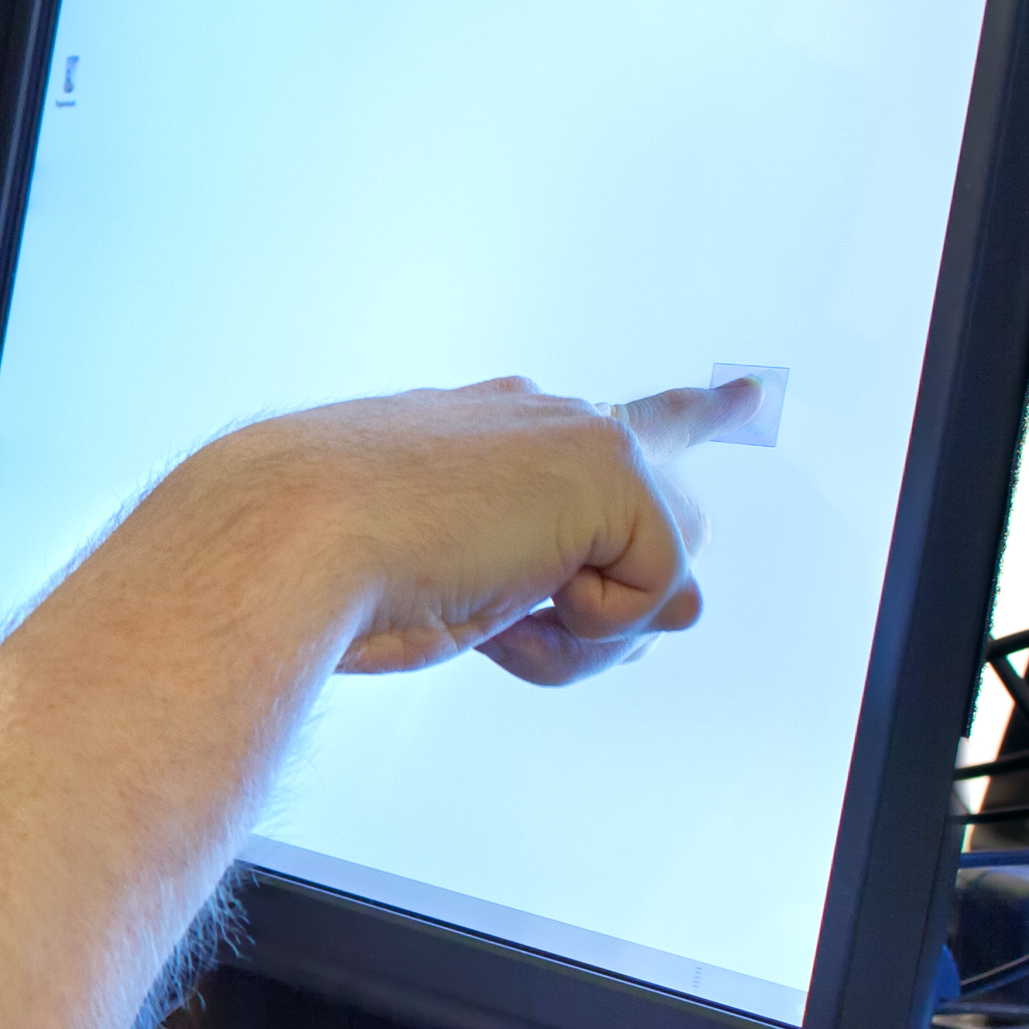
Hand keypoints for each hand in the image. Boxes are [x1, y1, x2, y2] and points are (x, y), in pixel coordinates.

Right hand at [214, 374, 745, 686]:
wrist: (281, 541)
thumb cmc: (324, 570)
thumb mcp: (450, 580)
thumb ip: (556, 582)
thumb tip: (691, 605)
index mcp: (491, 429)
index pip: (616, 424)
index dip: (690, 418)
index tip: (747, 394)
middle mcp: (545, 420)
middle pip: (666, 524)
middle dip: (612, 608)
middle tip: (508, 628)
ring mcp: (583, 437)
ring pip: (664, 572)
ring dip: (587, 631)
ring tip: (492, 622)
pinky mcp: (615, 472)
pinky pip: (654, 599)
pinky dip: (583, 633)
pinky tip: (507, 604)